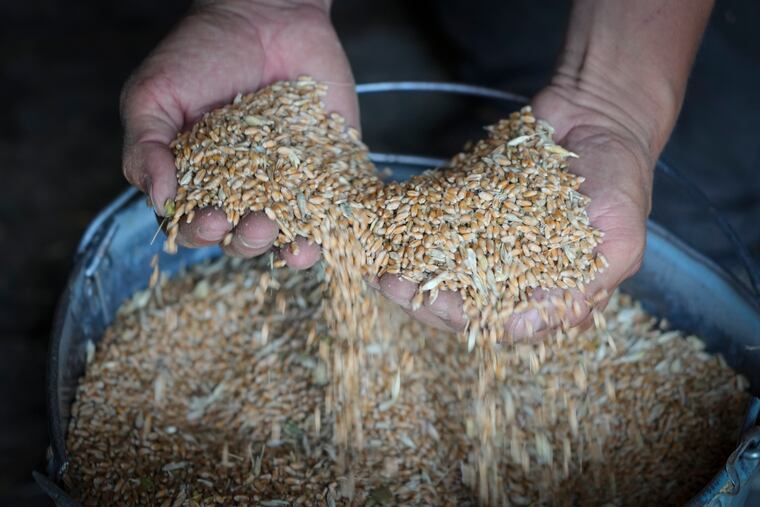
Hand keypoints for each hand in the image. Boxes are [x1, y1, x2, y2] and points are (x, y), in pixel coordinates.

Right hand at [121, 0, 356, 267]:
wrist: (263, 14)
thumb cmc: (199, 54)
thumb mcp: (154, 95)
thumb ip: (145, 147)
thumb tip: (159, 200)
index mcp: (198, 183)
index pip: (194, 227)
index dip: (199, 232)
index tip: (208, 218)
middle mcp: (243, 192)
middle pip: (241, 239)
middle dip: (246, 240)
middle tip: (254, 224)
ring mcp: (288, 184)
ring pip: (288, 234)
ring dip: (287, 247)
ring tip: (289, 238)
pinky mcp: (329, 171)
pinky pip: (332, 210)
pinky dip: (332, 228)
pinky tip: (328, 236)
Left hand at [377, 84, 653, 338]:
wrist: (596, 117)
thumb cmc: (619, 176)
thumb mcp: (620, 234)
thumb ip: (586, 282)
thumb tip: (535, 325)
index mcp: (551, 294)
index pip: (498, 322)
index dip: (460, 317)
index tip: (428, 301)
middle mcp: (517, 278)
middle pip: (461, 303)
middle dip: (422, 297)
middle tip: (388, 283)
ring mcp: (491, 247)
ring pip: (441, 273)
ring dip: (408, 273)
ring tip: (375, 264)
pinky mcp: (473, 217)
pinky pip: (437, 233)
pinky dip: (410, 236)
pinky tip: (383, 234)